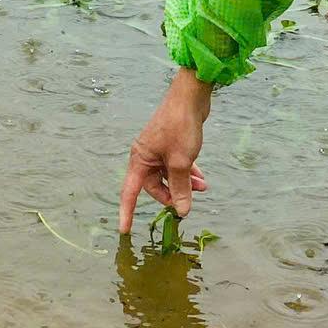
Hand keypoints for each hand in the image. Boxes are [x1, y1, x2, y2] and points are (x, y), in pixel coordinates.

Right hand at [118, 67, 212, 232]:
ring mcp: (159, 149)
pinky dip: (187, 172)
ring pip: (169, 175)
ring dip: (184, 183)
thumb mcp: (181, 161)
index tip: (124, 231)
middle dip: (173, 193)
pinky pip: (176, 165)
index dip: (126, 212)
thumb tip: (181, 212)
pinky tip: (202, 178)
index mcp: (140, 159)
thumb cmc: (181, 127)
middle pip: (155, 185)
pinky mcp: (171, 144)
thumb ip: (181, 188)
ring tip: (203, 188)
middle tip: (190, 200)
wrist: (191, 96)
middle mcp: (146, 154)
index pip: (129, 192)